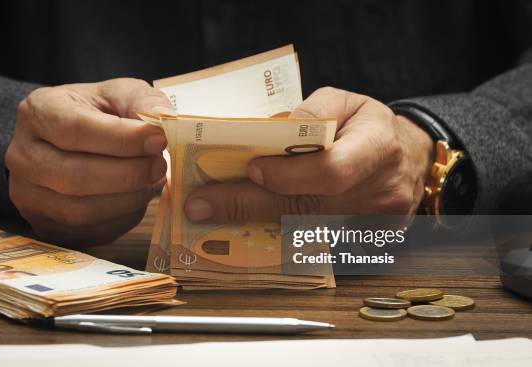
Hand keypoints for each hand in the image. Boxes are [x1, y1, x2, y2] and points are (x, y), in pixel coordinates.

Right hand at [5, 78, 172, 245]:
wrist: (66, 141)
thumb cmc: (97, 114)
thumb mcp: (118, 94)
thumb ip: (142, 100)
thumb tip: (165, 118)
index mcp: (37, 112)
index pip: (74, 129)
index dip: (121, 139)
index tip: (158, 140)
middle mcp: (22, 156)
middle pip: (75, 176)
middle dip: (128, 174)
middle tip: (161, 165)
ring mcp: (28, 195)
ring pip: (80, 210)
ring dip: (127, 199)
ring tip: (152, 181)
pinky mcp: (45, 225)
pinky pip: (88, 231)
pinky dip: (122, 217)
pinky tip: (137, 197)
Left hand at [184, 87, 433, 222]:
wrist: (409, 158)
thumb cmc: (368, 125)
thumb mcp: (345, 101)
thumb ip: (310, 112)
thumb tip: (266, 135)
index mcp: (378, 147)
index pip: (330, 170)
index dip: (288, 174)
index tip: (250, 169)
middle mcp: (380, 192)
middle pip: (306, 208)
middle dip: (247, 206)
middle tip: (201, 207)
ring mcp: (377, 225)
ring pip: (304, 233)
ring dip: (254, 226)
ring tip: (211, 219)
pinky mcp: (368, 245)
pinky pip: (316, 246)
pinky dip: (279, 240)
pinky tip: (246, 233)